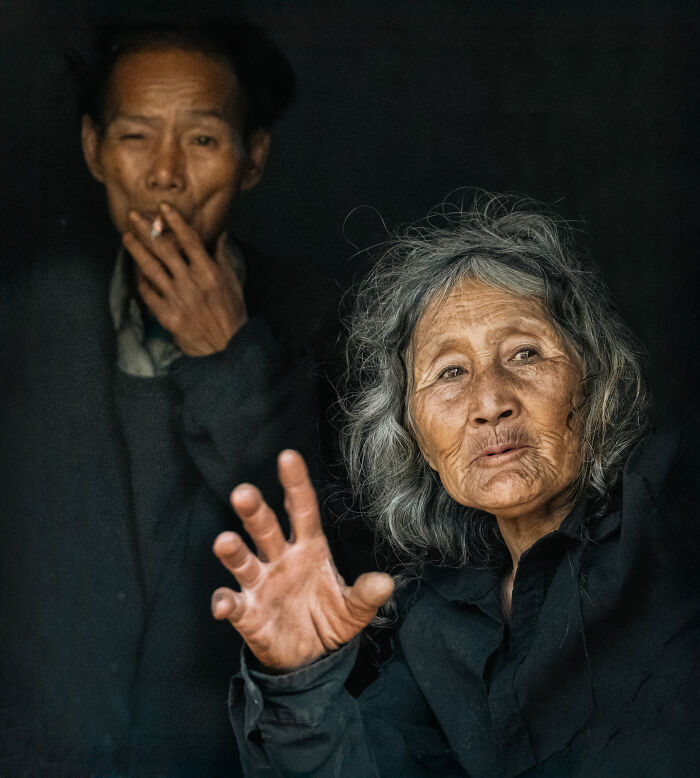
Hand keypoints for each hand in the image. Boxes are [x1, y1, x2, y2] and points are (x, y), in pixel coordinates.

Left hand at [122, 202, 247, 355]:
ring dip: (136, 251)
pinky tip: (135, 270)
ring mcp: (176, 299)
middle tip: (133, 215)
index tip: (163, 206)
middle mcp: (191, 283)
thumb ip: (222, 256)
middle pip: (164, 249)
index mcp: (209, 272)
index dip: (175, 221)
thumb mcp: (232, 282)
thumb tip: (219, 233)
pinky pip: (148, 293)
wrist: (227, 347)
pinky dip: (141, 280)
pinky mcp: (167, 315)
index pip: (189, 240)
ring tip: (126, 237)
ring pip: (151, 269)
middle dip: (147, 229)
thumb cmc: (232, 313)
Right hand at [211, 450, 393, 671]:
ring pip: (244, 561)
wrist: (311, 658)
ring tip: (225, 542)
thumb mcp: (355, 608)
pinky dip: (225, 603)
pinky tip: (224, 604)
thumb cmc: (330, 619)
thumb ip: (366, 595)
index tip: (288, 457)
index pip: (302, 510)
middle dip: (254, 511)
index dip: (295, 484)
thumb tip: (386, 582)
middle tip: (243, 492)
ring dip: (233, 551)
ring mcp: (261, 584)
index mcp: (309, 548)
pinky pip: (234, 604)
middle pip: (266, 529)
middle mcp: (281, 559)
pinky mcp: (248, 613)